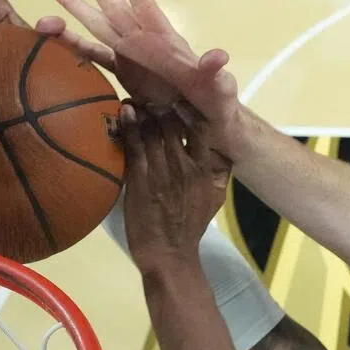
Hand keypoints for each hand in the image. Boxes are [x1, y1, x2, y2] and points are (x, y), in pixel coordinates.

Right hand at [37, 0, 241, 147]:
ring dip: (74, 6)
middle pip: (115, 7)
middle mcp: (144, 41)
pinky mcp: (123, 71)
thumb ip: (214, 72)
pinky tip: (49, 31)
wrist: (207, 119)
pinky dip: (71, 44)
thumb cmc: (217, 99)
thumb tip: (219, 56)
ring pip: (97, 25)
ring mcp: (131, 54)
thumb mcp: (219, 87)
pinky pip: (93, 55)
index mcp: (166, 40)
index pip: (147, 7)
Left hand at [120, 104, 231, 272]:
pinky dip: (128, 125)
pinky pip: (134, 145)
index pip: (201, 129)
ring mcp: (161, 172)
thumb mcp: (217, 198)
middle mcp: (184, 167)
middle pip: (173, 124)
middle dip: (161, 105)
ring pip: (152, 131)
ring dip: (142, 110)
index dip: (189, 110)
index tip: (180, 100)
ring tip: (135, 99)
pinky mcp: (139, 179)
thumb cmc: (191, 225)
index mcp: (205, 170)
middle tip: (150, 96)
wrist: (169, 253)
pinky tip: (124, 112)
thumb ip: (221, 172)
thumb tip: (225, 149)